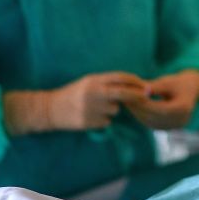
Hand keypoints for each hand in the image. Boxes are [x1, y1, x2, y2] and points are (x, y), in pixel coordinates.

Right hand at [4, 72, 146, 134]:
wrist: (51, 109)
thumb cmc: (73, 94)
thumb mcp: (88, 82)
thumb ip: (106, 83)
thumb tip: (132, 86)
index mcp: (94, 80)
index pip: (120, 77)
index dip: (135, 80)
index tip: (145, 84)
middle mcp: (94, 93)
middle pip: (124, 93)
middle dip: (138, 95)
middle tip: (147, 96)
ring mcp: (92, 108)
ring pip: (115, 110)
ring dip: (111, 110)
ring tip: (95, 108)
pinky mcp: (89, 122)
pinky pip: (107, 122)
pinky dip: (103, 120)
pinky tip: (90, 117)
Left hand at [125, 69, 198, 129]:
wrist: (192, 91)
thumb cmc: (180, 83)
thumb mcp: (169, 81)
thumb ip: (155, 87)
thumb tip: (140, 89)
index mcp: (183, 108)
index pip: (159, 108)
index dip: (143, 103)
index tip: (131, 95)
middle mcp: (180, 120)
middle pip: (154, 116)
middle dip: (138, 108)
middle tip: (124, 99)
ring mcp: (174, 126)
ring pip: (151, 122)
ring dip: (137, 113)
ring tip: (126, 103)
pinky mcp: (168, 128)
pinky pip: (152, 124)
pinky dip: (142, 116)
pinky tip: (133, 108)